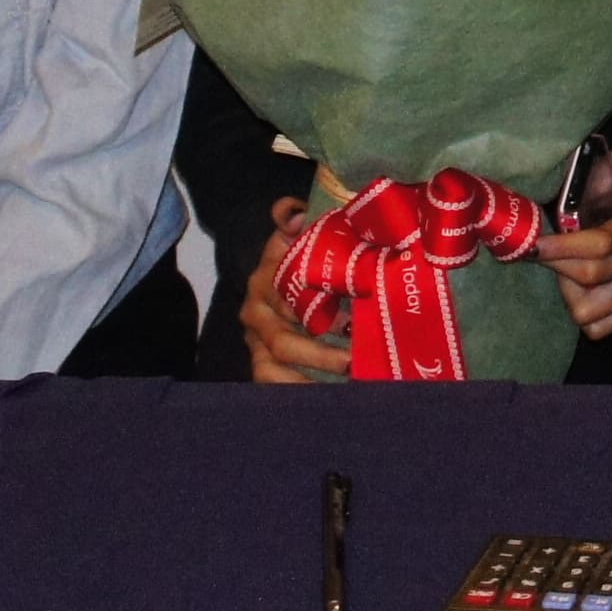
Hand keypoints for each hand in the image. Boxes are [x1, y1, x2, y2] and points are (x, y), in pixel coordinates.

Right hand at [240, 198, 352, 383]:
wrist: (273, 271)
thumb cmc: (298, 252)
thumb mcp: (297, 231)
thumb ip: (294, 217)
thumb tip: (291, 213)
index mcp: (266, 277)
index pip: (286, 299)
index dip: (316, 310)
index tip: (350, 319)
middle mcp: (255, 311)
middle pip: (283, 339)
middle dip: (321, 353)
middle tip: (356, 358)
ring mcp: (254, 339)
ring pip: (275, 363)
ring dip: (310, 373)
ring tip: (346, 377)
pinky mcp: (259, 361)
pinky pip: (269, 381)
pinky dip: (295, 389)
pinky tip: (327, 396)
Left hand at [534, 149, 611, 337]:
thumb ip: (595, 175)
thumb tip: (558, 190)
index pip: (596, 246)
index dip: (559, 247)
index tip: (535, 243)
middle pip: (586, 279)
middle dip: (554, 264)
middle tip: (545, 249)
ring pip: (588, 312)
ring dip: (567, 291)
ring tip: (566, 269)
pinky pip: (602, 327)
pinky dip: (584, 311)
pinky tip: (583, 287)